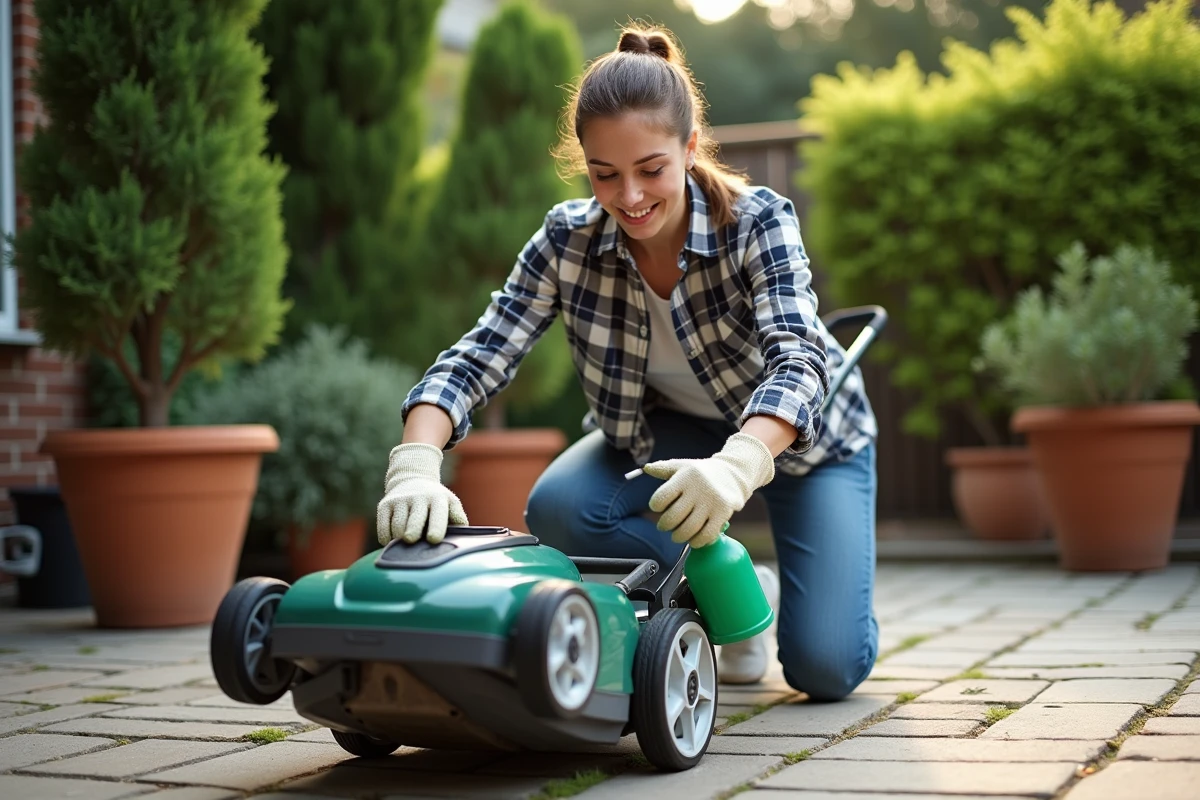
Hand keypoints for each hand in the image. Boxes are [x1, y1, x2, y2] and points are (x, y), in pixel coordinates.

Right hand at [376, 443, 467, 545]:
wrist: (412, 480)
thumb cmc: (437, 502)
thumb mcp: (451, 505)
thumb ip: (458, 521)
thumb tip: (461, 541)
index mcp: (438, 499)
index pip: (438, 514)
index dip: (436, 527)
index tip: (433, 539)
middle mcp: (418, 497)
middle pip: (414, 520)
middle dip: (412, 532)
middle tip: (412, 541)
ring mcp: (400, 500)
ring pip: (397, 526)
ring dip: (400, 540)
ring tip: (406, 544)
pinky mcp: (384, 504)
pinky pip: (383, 527)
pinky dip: (386, 538)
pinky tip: (393, 541)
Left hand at [643, 432, 774, 547]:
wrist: (732, 475)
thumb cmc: (700, 473)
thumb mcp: (682, 466)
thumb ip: (662, 468)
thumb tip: (645, 468)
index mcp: (685, 476)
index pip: (661, 498)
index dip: (655, 506)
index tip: (658, 507)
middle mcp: (698, 489)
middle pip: (673, 517)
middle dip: (664, 525)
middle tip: (664, 526)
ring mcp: (712, 502)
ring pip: (688, 529)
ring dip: (679, 536)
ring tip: (677, 535)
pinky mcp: (723, 514)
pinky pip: (706, 535)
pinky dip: (697, 541)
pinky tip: (693, 539)